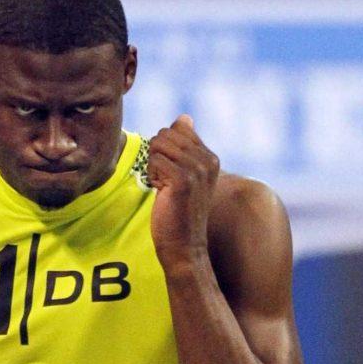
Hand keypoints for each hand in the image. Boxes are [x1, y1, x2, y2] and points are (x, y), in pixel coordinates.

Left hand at [148, 114, 219, 270]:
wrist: (184, 246)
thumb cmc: (179, 212)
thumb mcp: (186, 174)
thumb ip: (185, 145)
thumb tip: (184, 118)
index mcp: (210, 157)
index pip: (176, 130)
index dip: (165, 152)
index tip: (173, 177)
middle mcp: (208, 160)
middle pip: (165, 135)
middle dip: (157, 157)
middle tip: (167, 183)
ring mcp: (197, 169)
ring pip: (157, 146)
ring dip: (154, 167)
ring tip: (165, 188)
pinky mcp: (182, 180)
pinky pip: (154, 161)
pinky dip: (152, 176)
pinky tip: (162, 193)